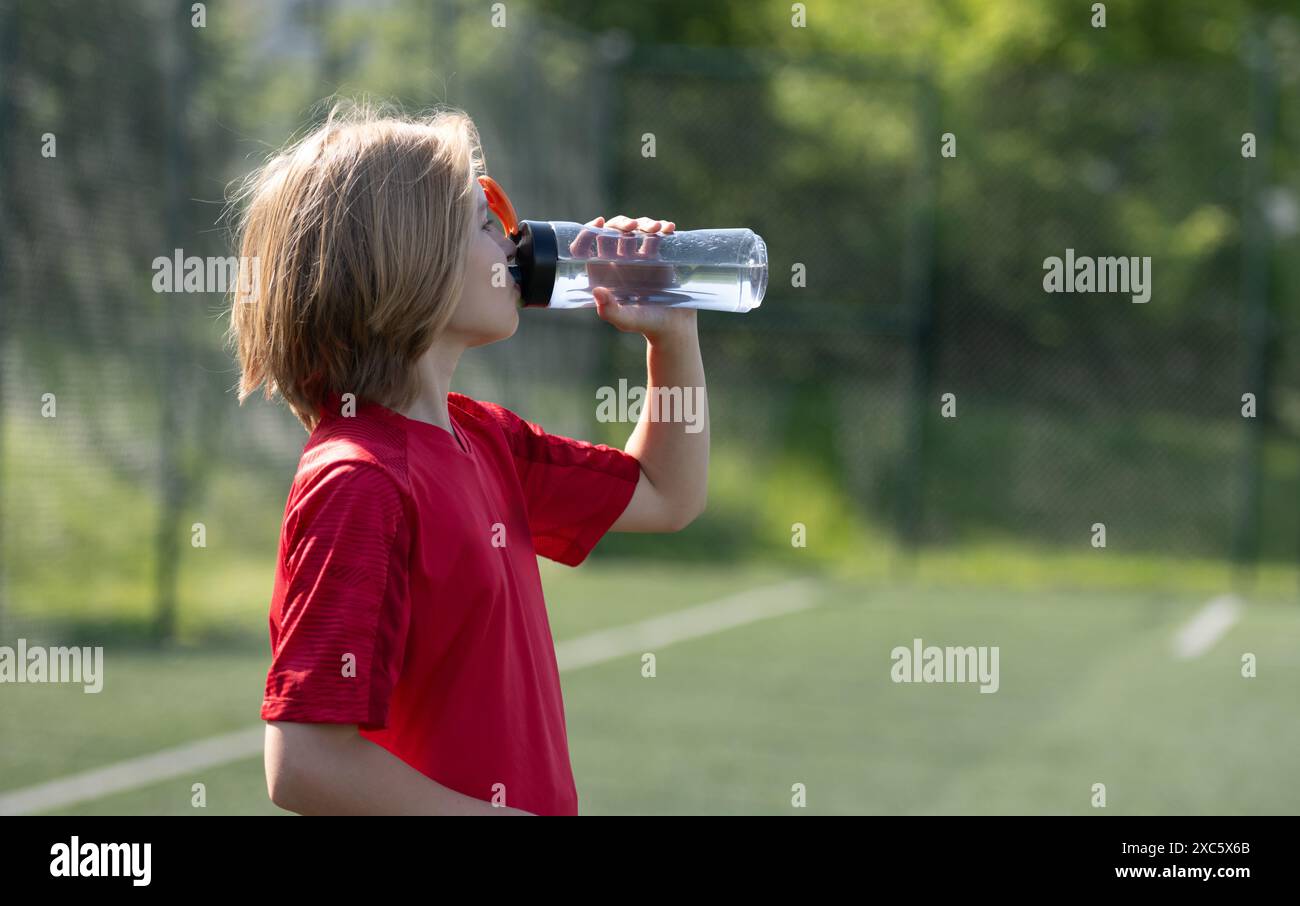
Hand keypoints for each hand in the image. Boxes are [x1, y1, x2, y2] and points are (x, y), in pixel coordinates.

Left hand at [570, 215, 695, 340]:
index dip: (587, 233)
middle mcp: (618, 260)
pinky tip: (669, 228)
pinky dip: (662, 228)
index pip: (588, 247)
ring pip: (636, 229)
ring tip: (656, 229)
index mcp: (602, 271)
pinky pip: (657, 235)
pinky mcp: (658, 253)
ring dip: (644, 223)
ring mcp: (638, 254)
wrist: (672, 325)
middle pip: (613, 231)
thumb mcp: (626, 320)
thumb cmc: (645, 324)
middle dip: (620, 224)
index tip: (598, 224)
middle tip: (631, 226)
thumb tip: (597, 290)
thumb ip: (610, 311)